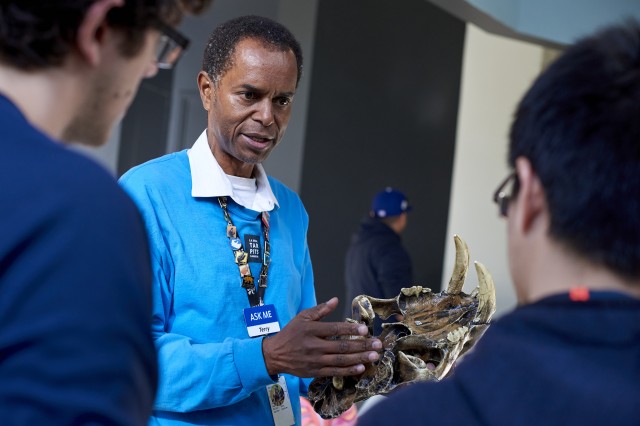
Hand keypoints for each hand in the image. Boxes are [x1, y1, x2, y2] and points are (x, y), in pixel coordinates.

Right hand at [262, 297, 381, 377]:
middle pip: (341, 347)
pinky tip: (360, 367)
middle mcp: (314, 346)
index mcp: (311, 330)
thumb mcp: (302, 317)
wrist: (274, 355)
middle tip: (377, 345)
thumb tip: (336, 300)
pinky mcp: (315, 372)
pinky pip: (334, 372)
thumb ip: (320, 310)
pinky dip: (348, 370)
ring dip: (359, 359)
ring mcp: (315, 360)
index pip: (334, 329)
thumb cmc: (290, 333)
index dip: (350, 330)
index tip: (364, 330)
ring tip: (374, 356)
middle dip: (361, 346)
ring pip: (340, 361)